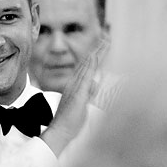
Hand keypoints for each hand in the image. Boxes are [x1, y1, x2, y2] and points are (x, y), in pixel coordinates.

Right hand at [41, 34, 109, 155]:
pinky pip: (86, 75)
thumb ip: (88, 94)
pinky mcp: (78, 92)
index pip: (87, 67)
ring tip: (106, 41)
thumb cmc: (70, 121)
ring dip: (97, 52)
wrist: (60, 130)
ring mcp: (76, 87)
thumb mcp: (82, 105)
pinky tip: (96, 56)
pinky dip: (91, 64)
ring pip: (88, 65)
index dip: (95, 56)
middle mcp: (74, 83)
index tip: (103, 46)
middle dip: (98, 49)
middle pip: (88, 62)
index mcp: (75, 85)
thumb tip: (94, 86)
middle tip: (107, 36)